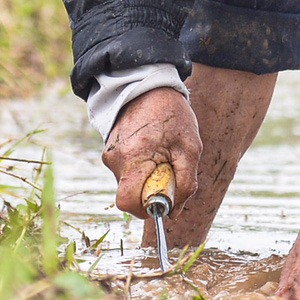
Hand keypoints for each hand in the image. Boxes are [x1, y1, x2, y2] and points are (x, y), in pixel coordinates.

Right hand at [100, 86, 201, 216]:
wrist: (149, 85)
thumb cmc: (172, 115)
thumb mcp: (190, 149)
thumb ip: (186, 184)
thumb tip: (174, 213)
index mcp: (133, 158)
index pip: (127, 202)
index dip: (147, 208)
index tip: (164, 198)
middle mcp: (114, 159)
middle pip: (130, 194)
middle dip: (150, 191)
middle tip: (167, 170)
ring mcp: (109, 154)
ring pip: (129, 183)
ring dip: (147, 178)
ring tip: (160, 152)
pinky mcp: (110, 150)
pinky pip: (126, 172)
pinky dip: (140, 168)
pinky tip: (151, 148)